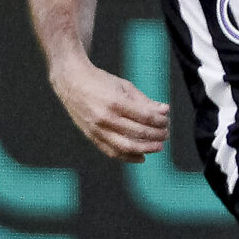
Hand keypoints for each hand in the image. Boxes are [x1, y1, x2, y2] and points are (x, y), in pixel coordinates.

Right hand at [49, 57, 170, 162]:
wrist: (71, 82)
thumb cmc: (99, 82)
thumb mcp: (124, 86)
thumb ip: (144, 101)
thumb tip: (164, 111)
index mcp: (115, 102)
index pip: (145, 116)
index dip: (160, 121)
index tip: (166, 120)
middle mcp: (105, 118)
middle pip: (138, 132)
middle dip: (156, 135)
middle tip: (166, 134)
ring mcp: (97, 129)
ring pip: (126, 147)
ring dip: (146, 149)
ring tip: (158, 146)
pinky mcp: (91, 136)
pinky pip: (112, 152)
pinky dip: (128, 157)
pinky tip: (142, 157)